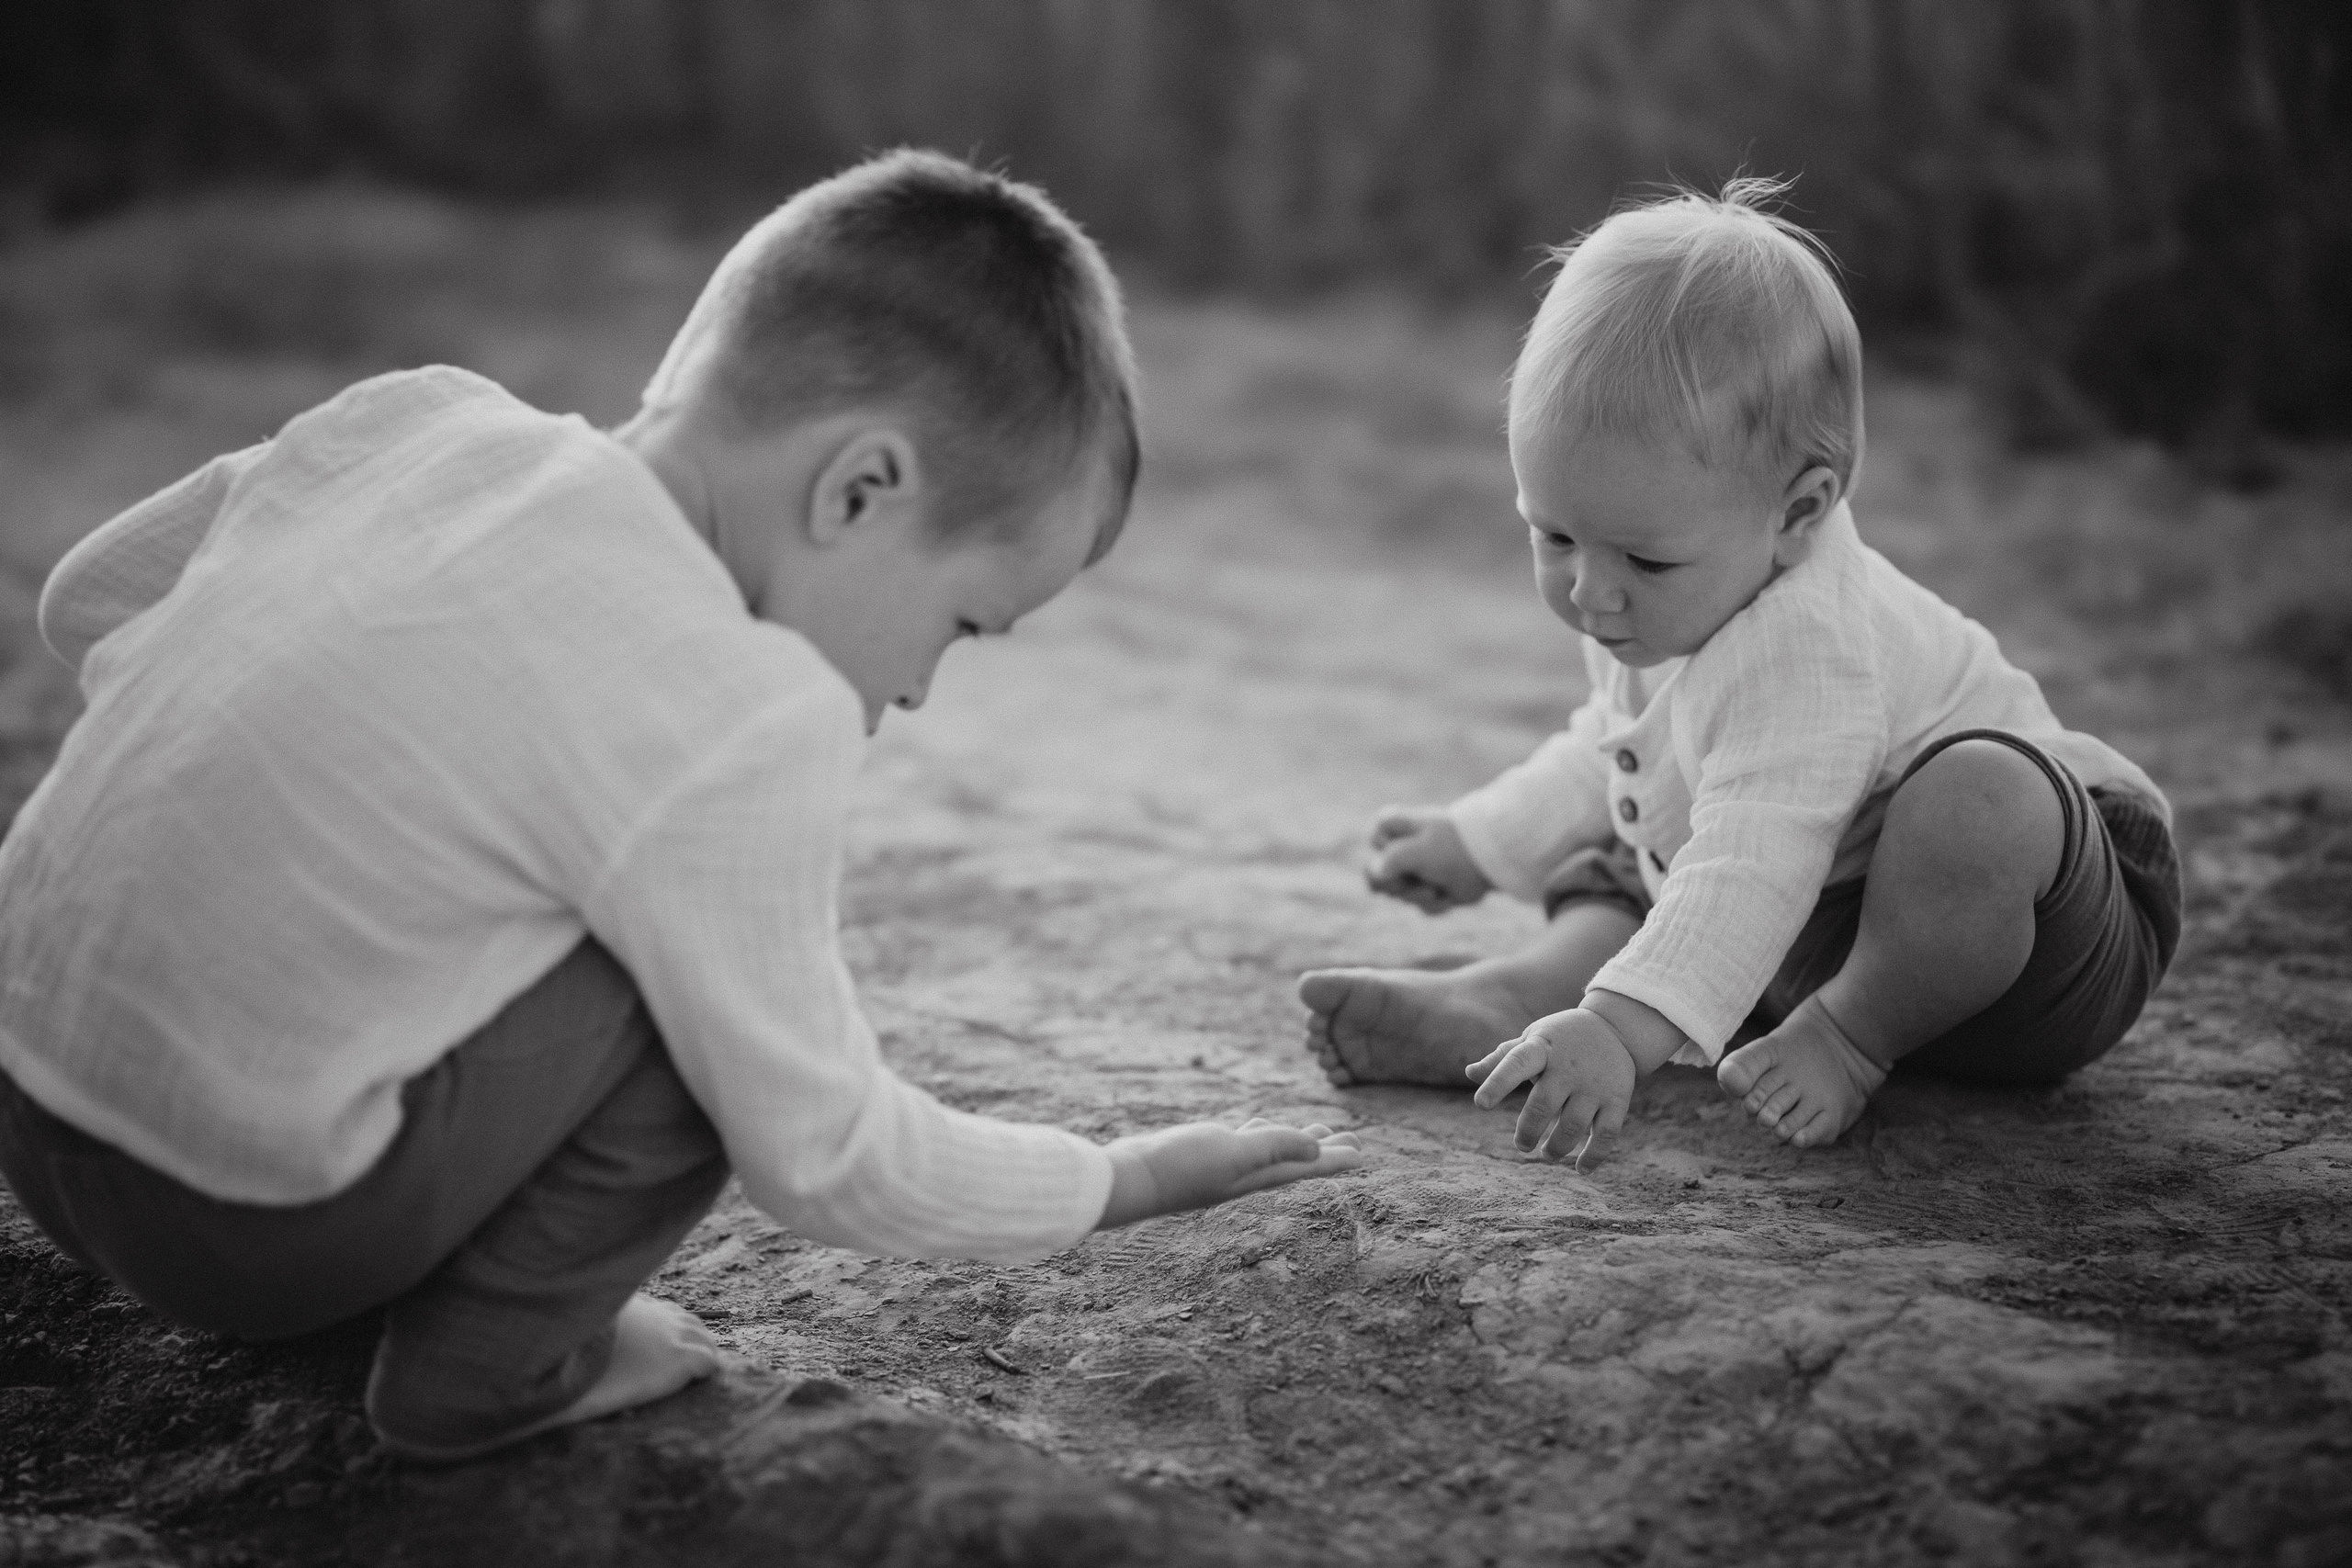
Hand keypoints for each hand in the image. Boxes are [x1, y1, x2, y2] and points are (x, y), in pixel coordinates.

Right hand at [1098, 1118, 1362, 1227]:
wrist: (1129, 1178)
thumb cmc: (1179, 1166)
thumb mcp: (1233, 1153)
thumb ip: (1274, 1146)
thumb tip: (1317, 1146)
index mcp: (1257, 1175)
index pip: (1306, 1166)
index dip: (1336, 1159)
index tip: (1362, 1152)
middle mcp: (1245, 1172)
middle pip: (1295, 1159)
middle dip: (1324, 1149)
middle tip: (1353, 1138)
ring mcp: (1224, 1163)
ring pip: (1270, 1149)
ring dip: (1295, 1139)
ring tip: (1318, 1129)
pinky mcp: (1203, 1150)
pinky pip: (1242, 1140)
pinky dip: (1258, 1132)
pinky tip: (1256, 1124)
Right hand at [1364, 807, 1491, 913]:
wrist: (1490, 861)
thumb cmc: (1450, 848)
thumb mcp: (1415, 850)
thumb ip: (1388, 860)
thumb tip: (1374, 873)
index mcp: (1395, 828)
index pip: (1375, 844)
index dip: (1388, 855)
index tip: (1408, 853)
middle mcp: (1403, 848)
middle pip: (1381, 877)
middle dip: (1402, 883)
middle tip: (1422, 875)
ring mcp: (1417, 870)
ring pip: (1401, 896)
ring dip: (1421, 895)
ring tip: (1439, 885)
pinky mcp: (1432, 889)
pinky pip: (1421, 906)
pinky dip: (1437, 905)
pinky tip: (1449, 895)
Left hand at [1466, 1007, 1636, 1166]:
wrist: (1615, 1028)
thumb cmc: (1560, 1039)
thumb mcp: (1532, 1039)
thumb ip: (1501, 1059)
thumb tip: (1470, 1073)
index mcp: (1542, 1048)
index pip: (1516, 1063)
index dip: (1497, 1083)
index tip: (1480, 1104)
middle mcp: (1569, 1066)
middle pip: (1543, 1105)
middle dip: (1528, 1131)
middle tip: (1522, 1145)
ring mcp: (1595, 1084)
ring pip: (1572, 1125)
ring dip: (1556, 1147)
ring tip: (1547, 1153)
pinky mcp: (1617, 1099)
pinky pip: (1606, 1135)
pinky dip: (1593, 1156)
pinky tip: (1580, 1169)